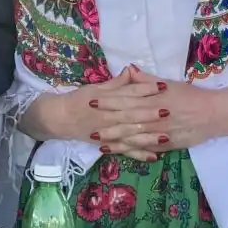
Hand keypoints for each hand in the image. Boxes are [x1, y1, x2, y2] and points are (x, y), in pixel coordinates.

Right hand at [28, 69, 162, 160]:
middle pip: (131, 115)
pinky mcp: (108, 145)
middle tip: (168, 111)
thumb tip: (131, 70)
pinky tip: (154, 156)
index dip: (145, 90)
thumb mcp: (95, 88)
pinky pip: (125, 151)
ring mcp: (109, 133)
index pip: (128, 94)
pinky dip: (138, 154)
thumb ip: (116, 83)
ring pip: (130, 135)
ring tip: (166, 136)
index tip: (162, 86)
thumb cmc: (79, 100)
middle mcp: (108, 117)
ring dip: (148, 137)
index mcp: (107, 100)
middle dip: (149, 114)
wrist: (59, 119)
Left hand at [98, 67, 227, 152]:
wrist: (215, 112)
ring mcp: (162, 131)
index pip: (128, 100)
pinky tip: (120, 152)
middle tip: (89, 127)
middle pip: (128, 121)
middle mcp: (156, 116)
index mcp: (155, 98)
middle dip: (108, 124)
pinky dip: (132, 150)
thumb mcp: (169, 83)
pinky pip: (146, 148)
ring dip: (116, 140)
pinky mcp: (167, 144)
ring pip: (135, 137)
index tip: (93, 101)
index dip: (109, 101)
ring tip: (99, 143)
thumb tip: (129, 70)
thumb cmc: (191, 95)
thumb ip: (146, 80)